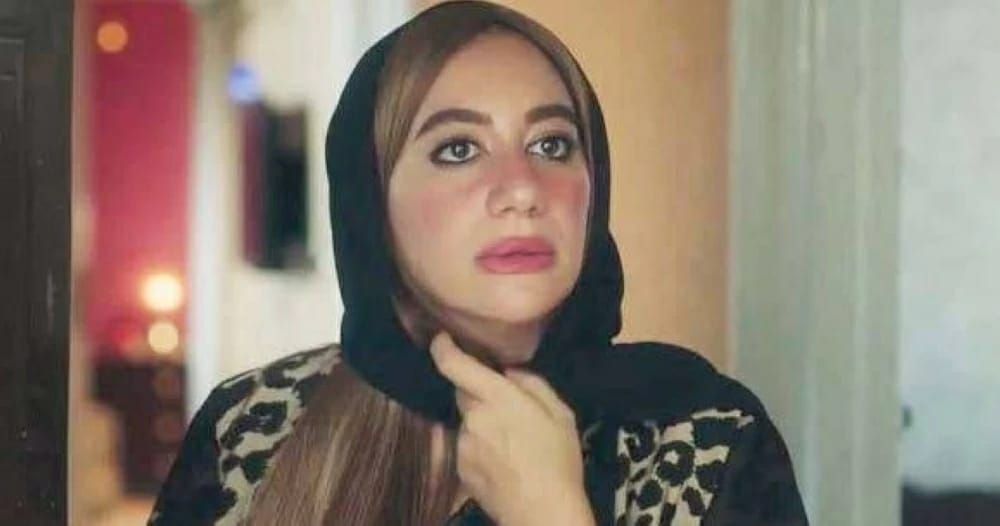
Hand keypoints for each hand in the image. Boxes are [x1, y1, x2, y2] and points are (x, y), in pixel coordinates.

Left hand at [429, 332, 594, 525]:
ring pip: (467, 422)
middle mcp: (473, 417)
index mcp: (497, 398)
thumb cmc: (558, 460)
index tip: (442, 339)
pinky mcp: (460, 468)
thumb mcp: (560, 414)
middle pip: (463, 393)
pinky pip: (467, 447)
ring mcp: (463, 445)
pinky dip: (481, 448)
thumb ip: (532, 384)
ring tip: (512, 444)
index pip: (455, 365)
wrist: (542, 513)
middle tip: (506, 408)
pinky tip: (504, 463)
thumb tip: (510, 372)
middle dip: (479, 394)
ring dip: (482, 424)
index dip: (443, 348)